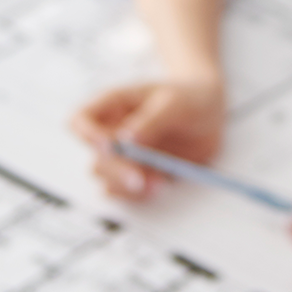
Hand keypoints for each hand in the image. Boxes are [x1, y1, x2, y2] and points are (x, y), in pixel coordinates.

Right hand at [68, 76, 223, 198]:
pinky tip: (158, 186)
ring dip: (129, 185)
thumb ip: (150, 119)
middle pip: (97, 158)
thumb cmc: (188, 97)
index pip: (81, 120)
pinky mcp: (139, 173)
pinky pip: (126, 192)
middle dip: (117, 170)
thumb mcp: (173, 102)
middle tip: (140, 178)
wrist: (209, 111)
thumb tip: (125, 139)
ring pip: (108, 179)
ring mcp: (125, 156)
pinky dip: (140, 195)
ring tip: (158, 182)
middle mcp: (113, 132)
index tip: (109, 146)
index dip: (88, 136)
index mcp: (114, 106)